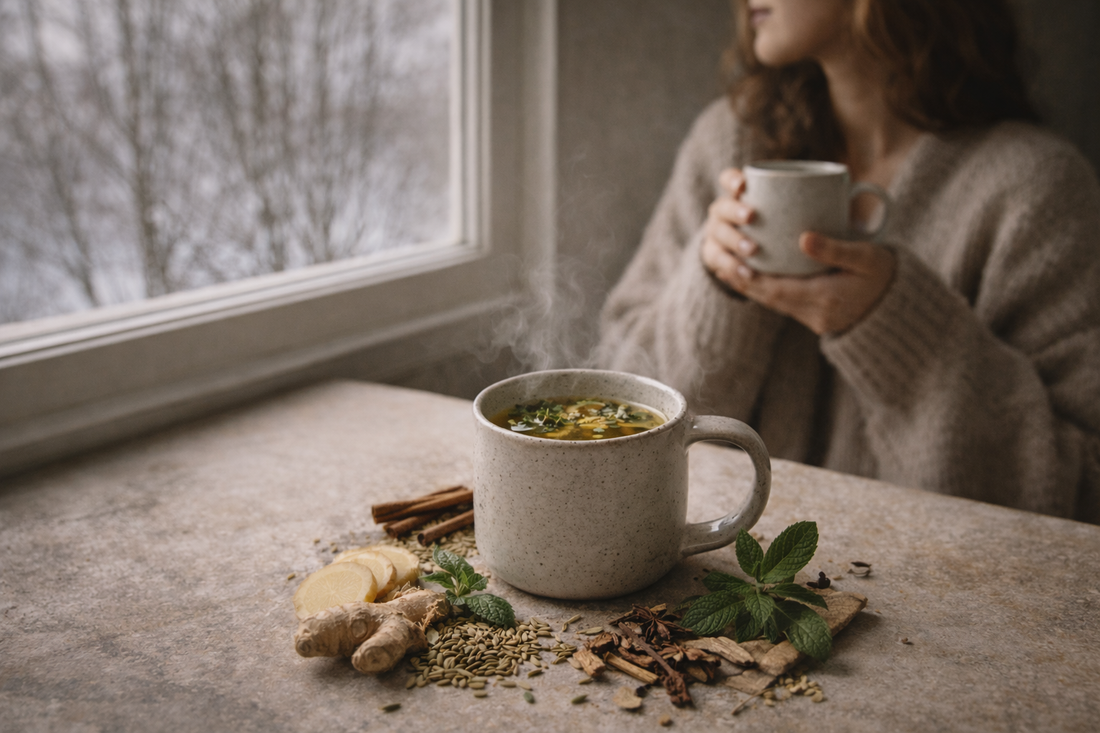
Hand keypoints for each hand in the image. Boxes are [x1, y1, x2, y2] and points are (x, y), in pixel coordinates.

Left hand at [701, 168, 895, 335]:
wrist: (902, 306)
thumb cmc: (886, 274)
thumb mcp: (868, 257)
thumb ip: (836, 248)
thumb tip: (803, 238)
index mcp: (826, 297)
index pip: (777, 290)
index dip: (751, 278)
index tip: (731, 261)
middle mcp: (816, 313)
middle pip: (769, 298)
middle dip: (743, 282)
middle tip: (720, 261)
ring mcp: (815, 319)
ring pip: (774, 303)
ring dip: (752, 287)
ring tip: (728, 268)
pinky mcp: (816, 318)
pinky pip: (784, 304)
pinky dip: (767, 292)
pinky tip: (754, 278)